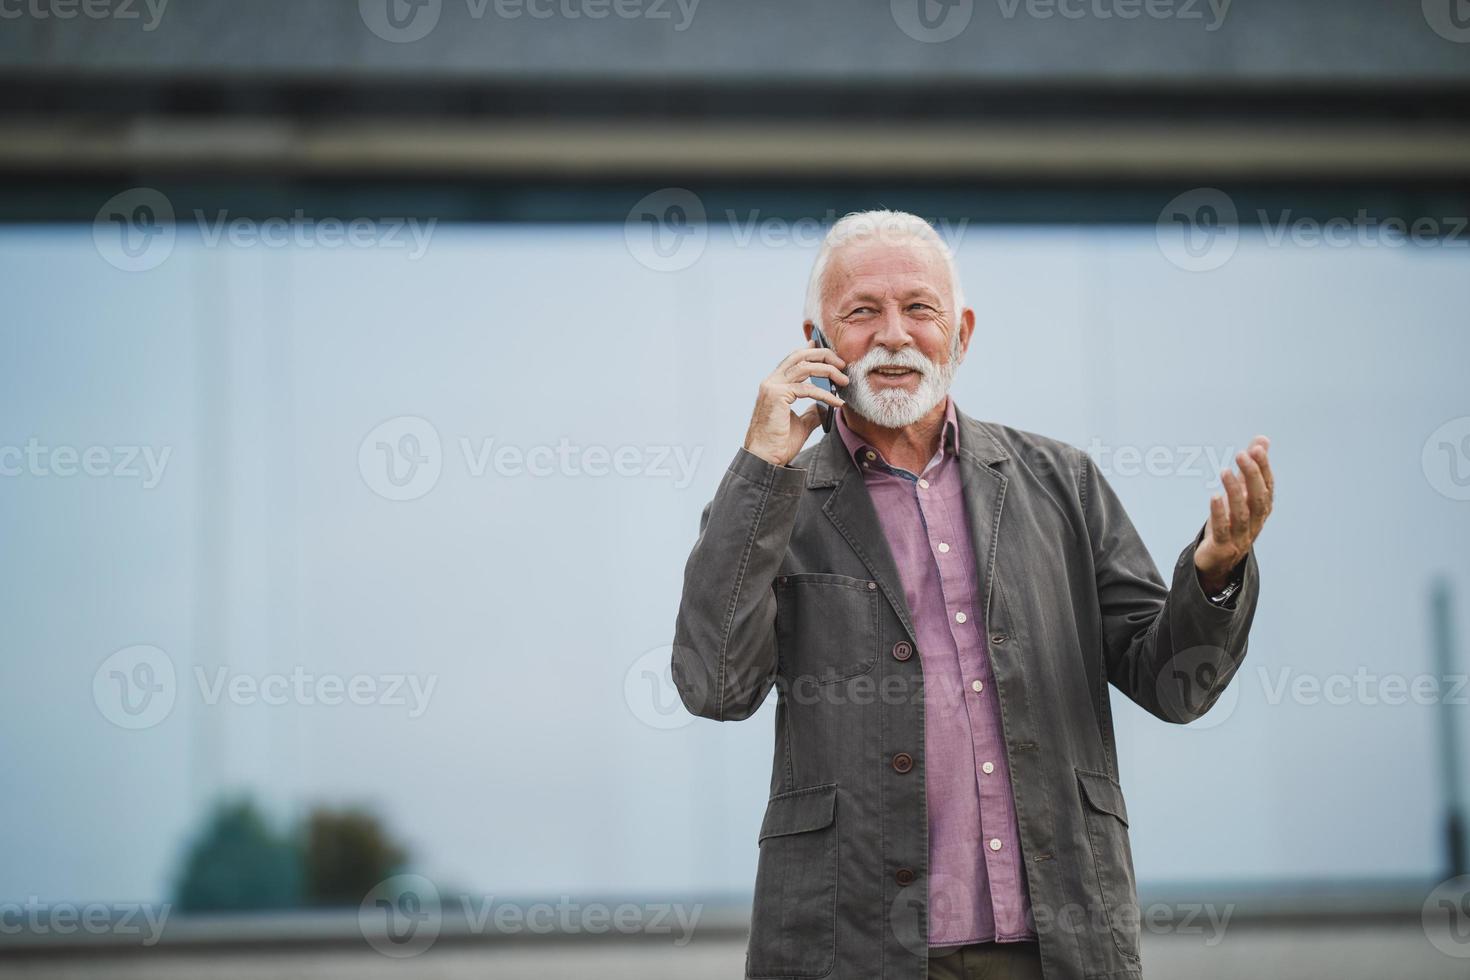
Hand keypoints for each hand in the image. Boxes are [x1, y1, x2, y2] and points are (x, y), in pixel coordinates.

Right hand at [743, 340, 849, 466]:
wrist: (766, 459)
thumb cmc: (779, 443)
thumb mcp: (801, 423)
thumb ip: (812, 410)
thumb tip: (825, 405)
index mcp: (774, 385)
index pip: (793, 360)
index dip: (810, 351)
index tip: (825, 349)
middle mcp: (771, 381)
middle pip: (799, 356)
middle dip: (823, 355)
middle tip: (841, 363)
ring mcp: (772, 386)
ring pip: (805, 367)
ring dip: (828, 371)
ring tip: (844, 380)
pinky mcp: (777, 395)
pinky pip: (808, 389)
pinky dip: (826, 394)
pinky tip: (837, 402)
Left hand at [1194, 435, 1273, 593]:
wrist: (1217, 561)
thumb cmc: (1230, 522)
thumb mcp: (1240, 494)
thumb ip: (1250, 468)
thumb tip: (1262, 440)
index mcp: (1261, 510)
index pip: (1267, 487)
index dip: (1263, 468)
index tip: (1256, 448)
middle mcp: (1255, 523)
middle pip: (1258, 499)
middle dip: (1252, 476)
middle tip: (1242, 454)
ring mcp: (1240, 537)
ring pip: (1241, 514)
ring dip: (1235, 491)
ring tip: (1225, 471)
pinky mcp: (1222, 546)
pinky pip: (1223, 530)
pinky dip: (1220, 513)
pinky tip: (1214, 496)